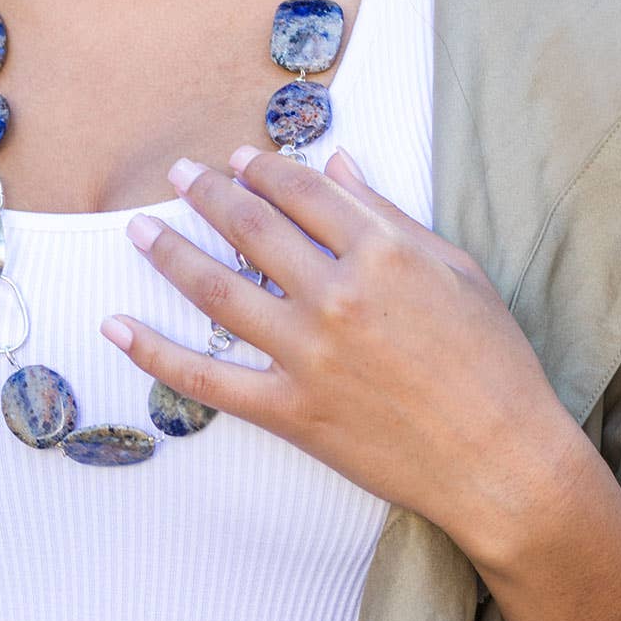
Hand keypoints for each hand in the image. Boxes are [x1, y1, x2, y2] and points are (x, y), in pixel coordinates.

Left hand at [102, 145, 585, 566]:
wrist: (503, 462)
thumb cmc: (492, 360)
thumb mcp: (455, 269)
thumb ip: (388, 212)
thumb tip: (338, 161)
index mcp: (381, 252)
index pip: (301, 191)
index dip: (264, 168)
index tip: (239, 158)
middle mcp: (335, 295)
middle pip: (251, 226)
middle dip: (208, 192)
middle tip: (180, 173)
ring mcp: (307, 354)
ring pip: (218, 289)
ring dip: (169, 252)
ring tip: (138, 227)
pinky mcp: (290, 409)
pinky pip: (208, 378)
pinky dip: (155, 353)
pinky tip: (116, 327)